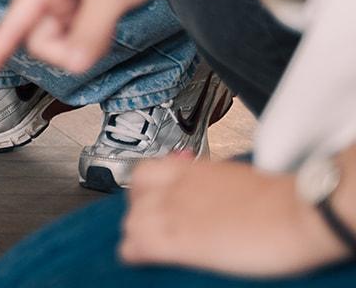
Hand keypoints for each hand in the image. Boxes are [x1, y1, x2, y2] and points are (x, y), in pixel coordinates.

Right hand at [0, 0, 170, 81]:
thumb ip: (90, 30)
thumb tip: (74, 64)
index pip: (14, 23)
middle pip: (40, 40)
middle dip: (65, 49)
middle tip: (96, 36)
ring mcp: (69, 5)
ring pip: (61, 43)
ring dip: (83, 45)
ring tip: (108, 21)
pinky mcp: (85, 13)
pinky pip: (79, 40)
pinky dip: (93, 42)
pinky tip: (108, 25)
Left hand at [121, 157, 345, 276]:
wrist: (299, 212)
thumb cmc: (282, 199)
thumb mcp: (237, 179)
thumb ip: (214, 184)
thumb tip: (213, 195)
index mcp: (191, 171)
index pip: (145, 174)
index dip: (143, 193)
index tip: (150, 206)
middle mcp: (176, 188)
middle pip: (134, 200)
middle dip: (137, 215)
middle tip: (150, 231)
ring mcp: (175, 213)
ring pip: (132, 223)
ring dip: (136, 236)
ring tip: (147, 250)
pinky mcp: (180, 241)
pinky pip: (139, 246)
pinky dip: (134, 254)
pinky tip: (140, 261)